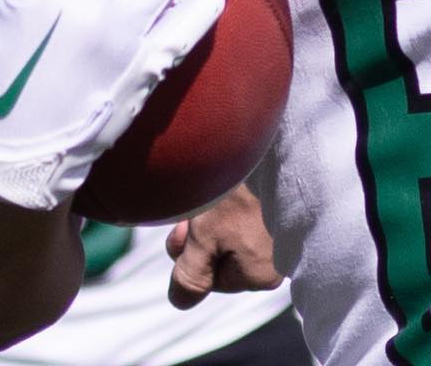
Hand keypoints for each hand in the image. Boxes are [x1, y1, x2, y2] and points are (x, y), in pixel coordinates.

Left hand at [167, 183, 282, 307]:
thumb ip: (191, 274)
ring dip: (210, 216)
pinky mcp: (276, 212)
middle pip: (219, 255)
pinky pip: (243, 218)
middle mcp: (274, 262)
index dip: (188, 253)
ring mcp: (277, 238)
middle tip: (194, 208)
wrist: (272, 153)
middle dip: (199, 234)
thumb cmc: (237, 197)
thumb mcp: (204, 239)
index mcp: (258, 276)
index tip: (183, 226)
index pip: (209, 277)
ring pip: (228, 234)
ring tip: (210, 192)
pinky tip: (225, 187)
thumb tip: (179, 303)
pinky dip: (227, 205)